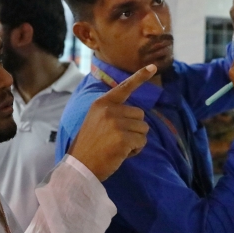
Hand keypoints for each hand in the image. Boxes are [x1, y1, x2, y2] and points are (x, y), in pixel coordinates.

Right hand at [70, 65, 156, 180]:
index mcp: (102, 103)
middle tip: (117, 139)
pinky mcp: (123, 138)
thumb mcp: (95, 120)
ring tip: (118, 147)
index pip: (124, 87)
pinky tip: (121, 154)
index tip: (153, 67)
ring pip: (143, 129)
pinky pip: (142, 142)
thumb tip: (137, 114)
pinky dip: (136, 150)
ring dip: (136, 140)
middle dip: (134, 128)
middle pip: (140, 114)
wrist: (80, 166)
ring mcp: (116, 124)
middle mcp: (109, 110)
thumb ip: (112, 112)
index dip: (140, 76)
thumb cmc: (89, 145)